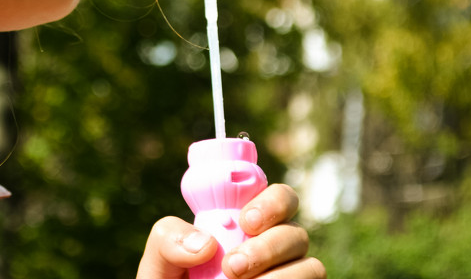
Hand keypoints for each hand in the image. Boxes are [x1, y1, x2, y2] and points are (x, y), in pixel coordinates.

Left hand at [136, 184, 324, 278]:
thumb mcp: (159, 264)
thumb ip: (169, 241)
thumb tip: (206, 244)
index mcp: (246, 227)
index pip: (280, 199)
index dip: (273, 203)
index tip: (246, 221)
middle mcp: (275, 251)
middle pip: (297, 235)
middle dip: (269, 247)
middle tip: (233, 267)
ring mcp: (288, 278)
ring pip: (311, 268)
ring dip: (279, 278)